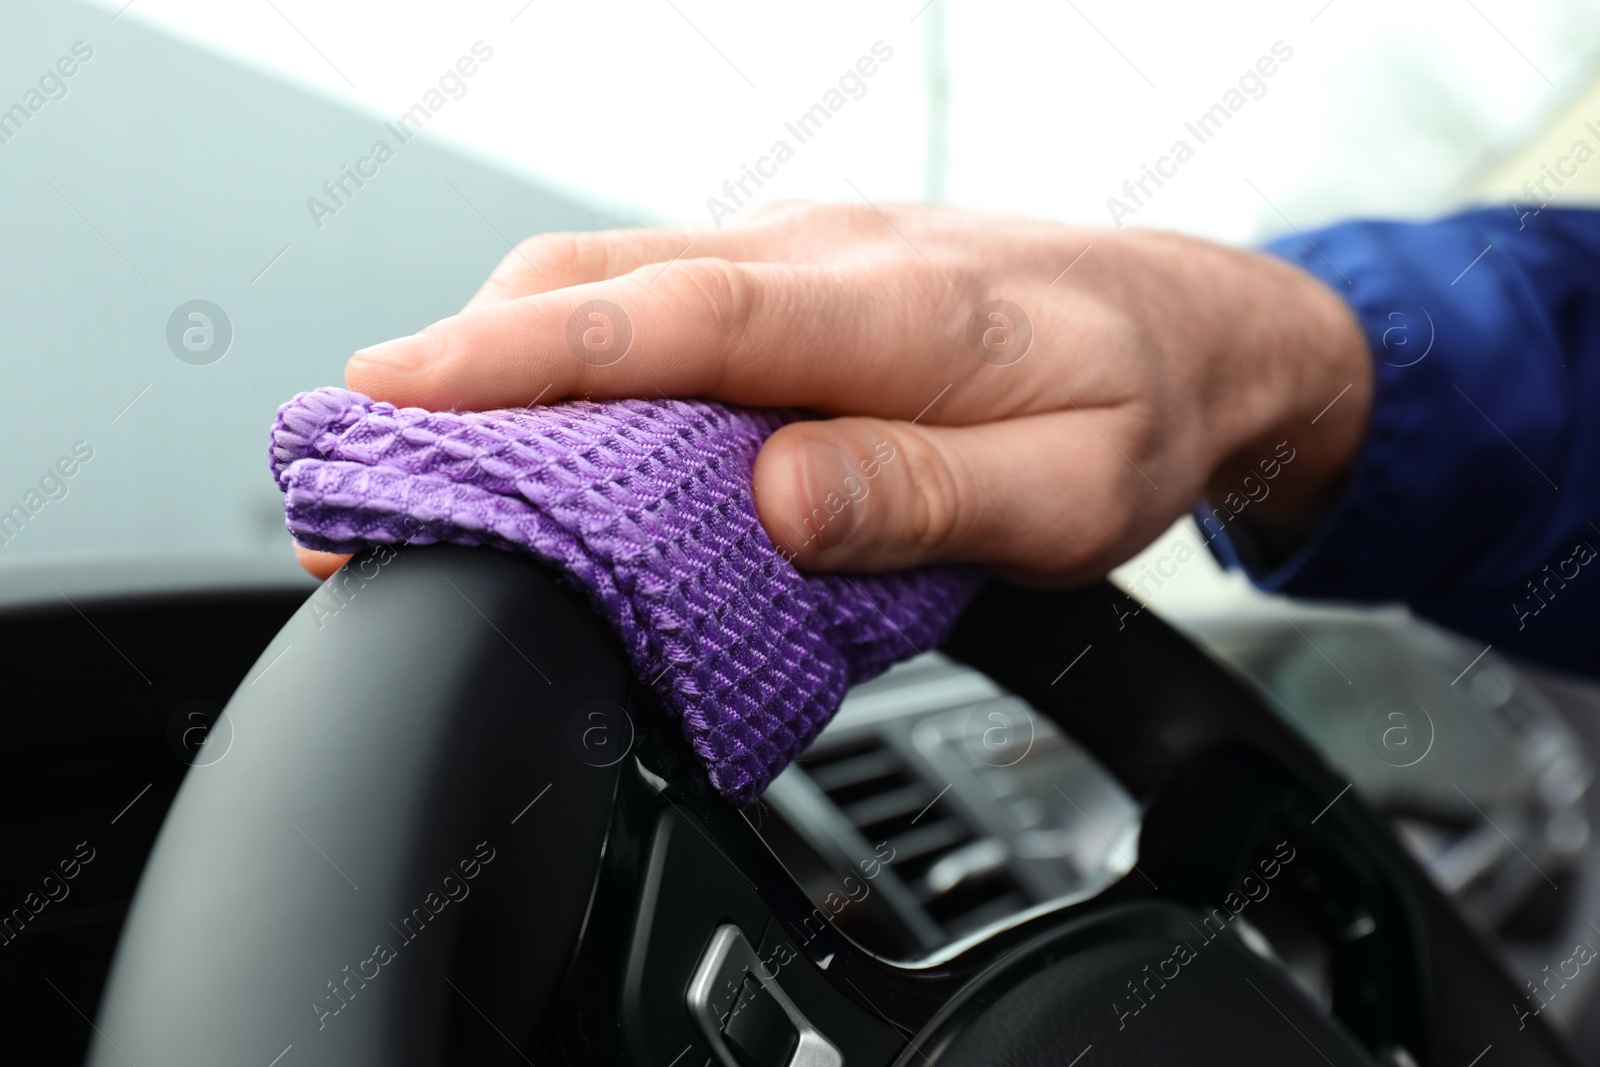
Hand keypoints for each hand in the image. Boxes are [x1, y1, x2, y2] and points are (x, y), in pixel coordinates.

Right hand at [298, 202, 1370, 583]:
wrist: (1201, 330)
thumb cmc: (1141, 411)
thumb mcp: (1070, 493)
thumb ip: (922, 496)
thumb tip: (774, 498)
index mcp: (895, 309)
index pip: (681, 318)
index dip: (529, 358)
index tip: (400, 392)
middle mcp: (829, 256)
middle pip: (609, 283)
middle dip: (462, 359)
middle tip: (356, 456)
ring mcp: (805, 255)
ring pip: (616, 279)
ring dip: (502, 347)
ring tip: (415, 443)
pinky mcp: (797, 277)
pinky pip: (658, 296)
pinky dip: (571, 346)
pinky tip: (539, 407)